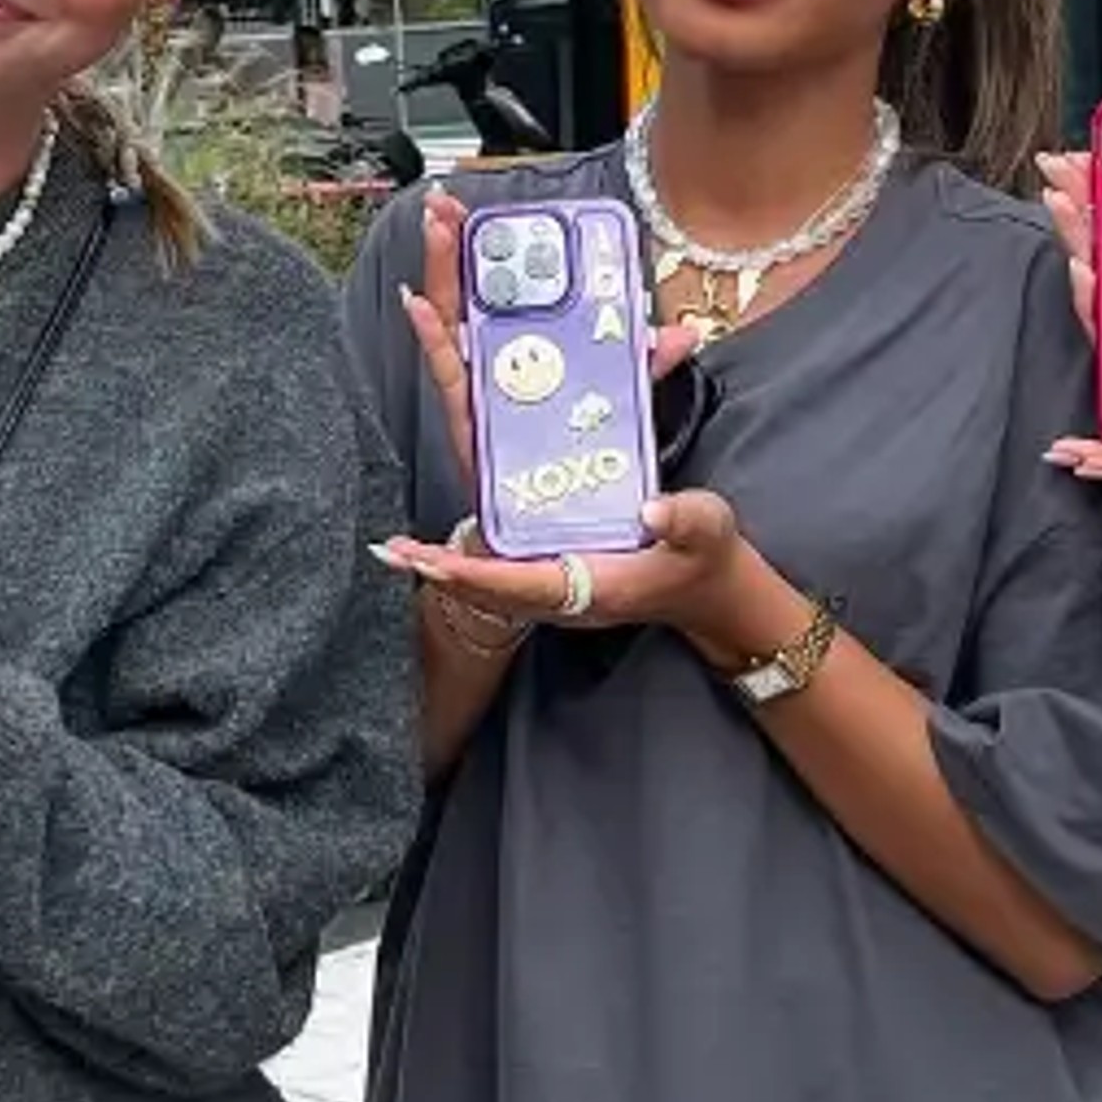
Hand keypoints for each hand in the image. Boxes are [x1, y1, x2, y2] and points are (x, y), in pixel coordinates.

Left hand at [377, 489, 759, 656]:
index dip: (477, 575)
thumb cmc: (708, 561)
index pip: (521, 584)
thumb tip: (651, 509)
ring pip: (486, 577)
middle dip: (439, 566)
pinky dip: (464, 557)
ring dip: (442, 561)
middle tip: (390, 551)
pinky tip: (433, 544)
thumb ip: (684, 519)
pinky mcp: (551, 570)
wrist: (711, 592)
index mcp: (590, 585)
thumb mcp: (708, 529)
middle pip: (487, 584)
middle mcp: (561, 592)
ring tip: (394, 548)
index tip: (433, 565)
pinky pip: (497, 567)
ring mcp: (553, 584)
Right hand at [398, 189, 701, 517]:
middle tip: (445, 203)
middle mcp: (496, 373)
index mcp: (528, 360)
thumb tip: (681, 334)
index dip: (493, 252)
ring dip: (441, 276)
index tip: (484, 209)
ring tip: (435, 231)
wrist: (565, 541)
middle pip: (470, 300)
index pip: (506, 295)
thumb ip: (641, 369)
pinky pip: (451, 377)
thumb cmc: (581, 472)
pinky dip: (434, 339)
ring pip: (453, 326)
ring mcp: (481, 396)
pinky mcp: (473, 425)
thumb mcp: (623, 409)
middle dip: (456, 248)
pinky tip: (422, 306)